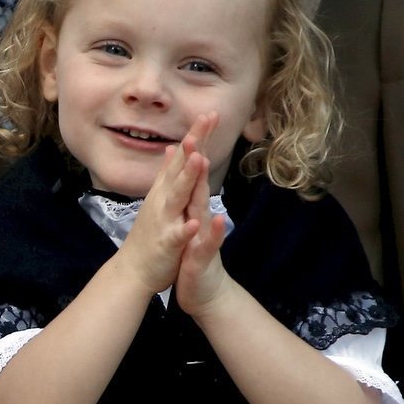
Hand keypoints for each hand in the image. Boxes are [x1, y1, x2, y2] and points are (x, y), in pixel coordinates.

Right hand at [113, 113, 215, 296]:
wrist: (133, 271)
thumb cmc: (150, 235)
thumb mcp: (158, 199)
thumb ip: (166, 175)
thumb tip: (169, 151)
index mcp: (165, 190)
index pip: (181, 157)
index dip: (195, 135)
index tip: (209, 114)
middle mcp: (162, 200)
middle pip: (180, 167)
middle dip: (193, 144)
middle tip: (206, 120)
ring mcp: (164, 221)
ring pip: (177, 196)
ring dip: (187, 178)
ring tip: (198, 158)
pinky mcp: (167, 244)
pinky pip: (178, 235)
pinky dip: (186, 229)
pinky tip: (196, 223)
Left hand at [174, 128, 239, 318]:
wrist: (204, 289)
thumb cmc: (192, 251)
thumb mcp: (186, 216)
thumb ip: (187, 189)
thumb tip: (187, 163)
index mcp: (192, 205)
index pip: (193, 170)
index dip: (196, 142)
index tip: (200, 114)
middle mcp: (201, 214)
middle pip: (201, 179)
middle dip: (200, 152)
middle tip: (202, 124)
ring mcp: (204, 233)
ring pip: (204, 206)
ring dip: (204, 184)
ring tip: (204, 161)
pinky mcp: (203, 255)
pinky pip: (209, 242)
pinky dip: (212, 231)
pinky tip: (217, 219)